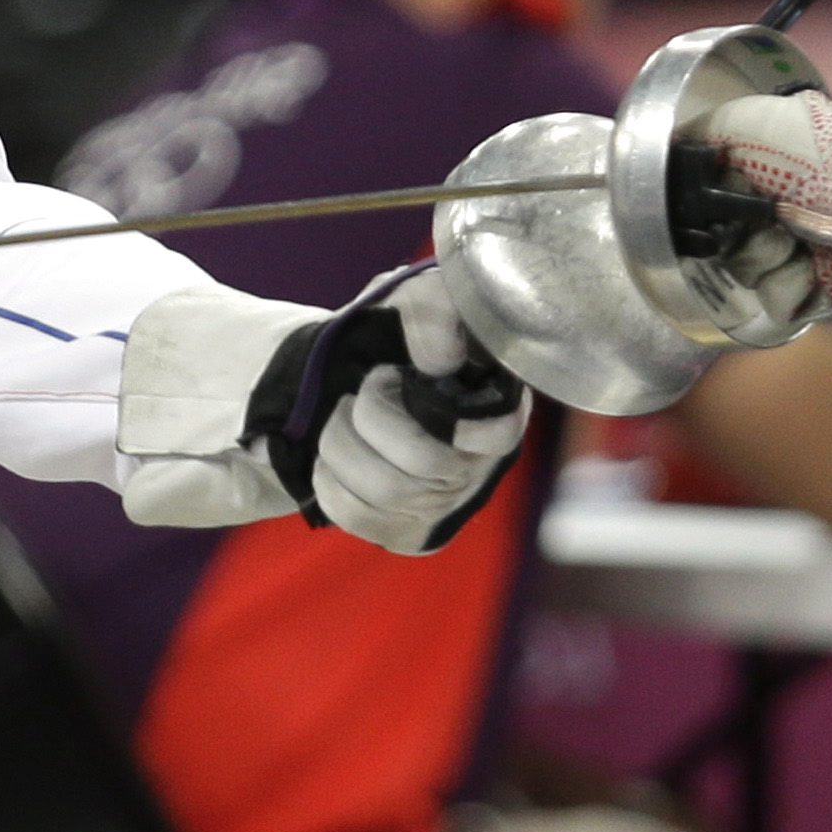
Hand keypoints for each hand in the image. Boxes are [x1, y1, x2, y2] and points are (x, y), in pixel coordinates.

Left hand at [252, 271, 530, 554]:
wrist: (355, 370)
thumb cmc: (399, 333)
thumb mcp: (418, 299)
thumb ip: (435, 308)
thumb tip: (440, 359)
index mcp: (501, 409)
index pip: (496, 435)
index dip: (443, 414)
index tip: (395, 374)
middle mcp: (482, 465)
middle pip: (426, 466)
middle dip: (371, 418)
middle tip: (360, 390)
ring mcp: (446, 505)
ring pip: (387, 493)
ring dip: (342, 447)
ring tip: (339, 419)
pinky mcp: (409, 532)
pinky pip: (361, 519)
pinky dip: (330, 483)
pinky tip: (330, 459)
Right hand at [700, 93, 831, 321]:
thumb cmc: (818, 149)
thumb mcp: (745, 121)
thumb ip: (704, 136)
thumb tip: (681, 152)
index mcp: (761, 183)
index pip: (712, 212)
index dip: (711, 213)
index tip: (723, 204)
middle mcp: (780, 221)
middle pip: (725, 250)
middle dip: (743, 239)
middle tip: (775, 220)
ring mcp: (804, 260)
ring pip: (748, 279)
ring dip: (768, 261)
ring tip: (801, 242)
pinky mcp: (826, 297)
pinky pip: (781, 307)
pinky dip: (793, 288)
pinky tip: (815, 268)